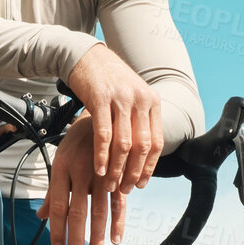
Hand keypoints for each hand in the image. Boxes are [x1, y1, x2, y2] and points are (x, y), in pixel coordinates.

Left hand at [35, 115, 127, 244]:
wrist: (100, 117)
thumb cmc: (76, 144)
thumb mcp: (60, 163)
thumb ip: (53, 192)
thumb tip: (42, 216)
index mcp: (62, 169)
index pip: (59, 205)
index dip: (58, 229)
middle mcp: (81, 172)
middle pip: (78, 211)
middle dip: (77, 238)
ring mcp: (101, 173)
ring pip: (100, 210)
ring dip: (98, 235)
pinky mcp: (118, 174)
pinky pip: (119, 202)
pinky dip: (118, 222)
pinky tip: (115, 238)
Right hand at [65, 41, 163, 193]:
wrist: (86, 56)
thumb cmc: (107, 81)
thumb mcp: (131, 97)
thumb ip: (139, 121)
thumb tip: (142, 153)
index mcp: (152, 101)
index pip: (157, 142)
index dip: (149, 167)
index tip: (140, 183)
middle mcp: (140, 100)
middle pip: (142, 146)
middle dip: (133, 172)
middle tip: (124, 188)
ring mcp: (121, 99)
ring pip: (124, 143)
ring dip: (117, 168)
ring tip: (110, 183)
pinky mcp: (100, 99)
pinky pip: (104, 134)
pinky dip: (102, 155)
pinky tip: (99, 169)